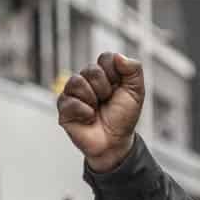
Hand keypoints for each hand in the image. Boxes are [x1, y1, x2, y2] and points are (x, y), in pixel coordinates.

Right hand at [57, 52, 144, 172]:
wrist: (115, 143)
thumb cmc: (123, 118)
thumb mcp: (136, 92)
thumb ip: (133, 70)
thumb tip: (119, 56)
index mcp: (104, 74)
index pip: (106, 58)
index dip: (115, 73)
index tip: (119, 88)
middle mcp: (86, 81)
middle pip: (91, 69)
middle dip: (104, 88)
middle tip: (107, 101)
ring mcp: (73, 94)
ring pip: (76, 81)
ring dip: (92, 98)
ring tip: (97, 109)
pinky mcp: (64, 108)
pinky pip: (68, 100)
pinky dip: (83, 111)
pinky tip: (89, 118)